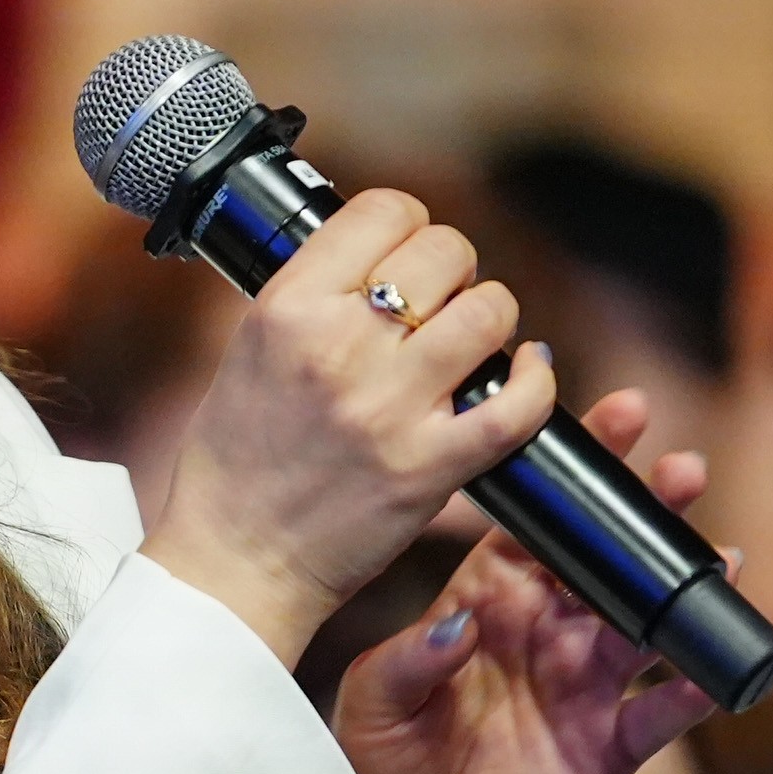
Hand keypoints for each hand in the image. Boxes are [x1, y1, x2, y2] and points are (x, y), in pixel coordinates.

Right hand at [141, 190, 559, 665]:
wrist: (235, 563)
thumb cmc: (235, 463)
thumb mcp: (249, 351)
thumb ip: (310, 299)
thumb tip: (375, 255)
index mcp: (287, 309)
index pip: (381, 211)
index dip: (408, 223)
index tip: (408, 247)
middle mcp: (338, 347)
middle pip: (445, 252)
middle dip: (454, 270)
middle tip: (442, 302)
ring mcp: (388, 409)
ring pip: (489, 312)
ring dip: (491, 318)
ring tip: (474, 342)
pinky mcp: (428, 468)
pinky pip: (518, 403)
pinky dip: (538, 380)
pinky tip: (528, 372)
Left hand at [331, 395, 721, 773]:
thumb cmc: (382, 761)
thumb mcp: (373, 701)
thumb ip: (412, 658)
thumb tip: (460, 624)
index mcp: (489, 599)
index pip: (541, 523)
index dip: (578, 476)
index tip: (617, 420)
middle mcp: (547, 631)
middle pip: (609, 562)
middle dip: (648, 515)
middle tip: (682, 470)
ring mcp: (584, 687)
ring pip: (649, 625)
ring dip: (685, 589)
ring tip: (720, 555)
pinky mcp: (609, 749)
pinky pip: (662, 715)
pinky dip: (693, 691)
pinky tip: (715, 667)